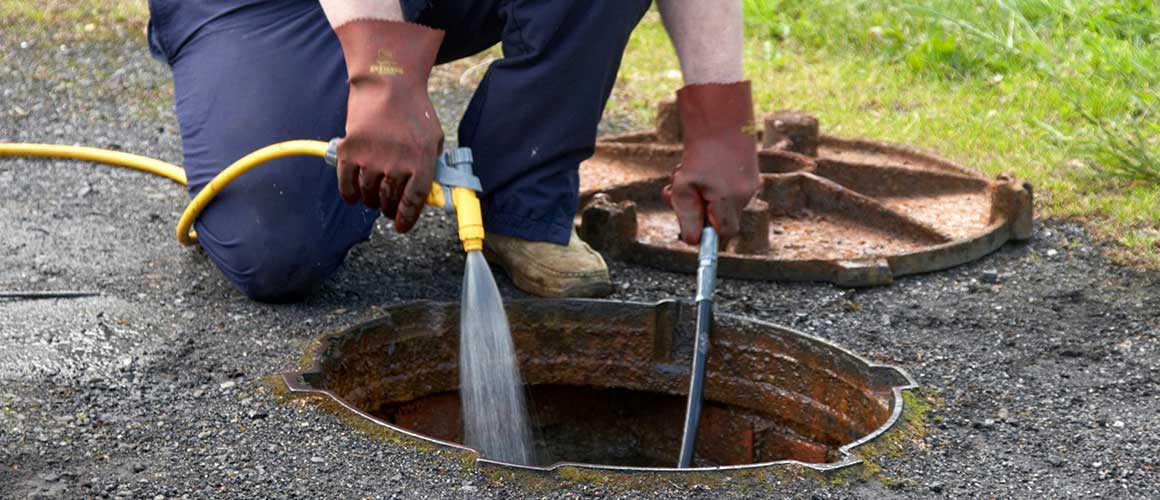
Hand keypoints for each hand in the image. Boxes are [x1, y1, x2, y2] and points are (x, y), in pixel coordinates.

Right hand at [332, 19, 444, 232]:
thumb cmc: (414, 111)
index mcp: (421, 161)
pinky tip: (354, 195)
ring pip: (368, 195)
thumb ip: (431, 166)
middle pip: (388, 201)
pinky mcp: (350, 151)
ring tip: (374, 195)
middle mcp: (397, 163)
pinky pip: (347, 185)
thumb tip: (427, 195)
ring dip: (370, 200)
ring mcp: (371, 158)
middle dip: (388, 209)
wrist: (387, 82)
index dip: (406, 219)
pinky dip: (350, 194)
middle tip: (388, 208)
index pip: (413, 201)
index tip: (401, 227)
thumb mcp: (434, 138)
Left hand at [663, 81, 758, 244]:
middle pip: (722, 219)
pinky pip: (729, 189)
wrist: (721, 117)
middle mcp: (745, 195)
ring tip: (685, 171)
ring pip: (723, 202)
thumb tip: (691, 242)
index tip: (689, 221)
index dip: (706, 232)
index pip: (723, 234)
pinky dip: (713, 184)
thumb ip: (687, 215)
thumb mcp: (684, 186)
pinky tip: (703, 164)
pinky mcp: (750, 174)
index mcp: (729, 200)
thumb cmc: (700, 151)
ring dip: (702, 194)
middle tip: (675, 193)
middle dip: (698, 210)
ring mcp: (750, 184)